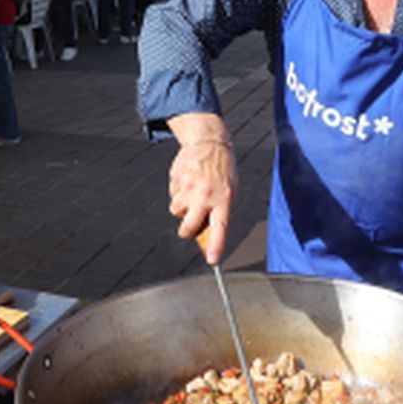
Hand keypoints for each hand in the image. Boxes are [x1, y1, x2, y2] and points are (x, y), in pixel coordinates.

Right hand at [170, 138, 236, 263]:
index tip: (213, 261)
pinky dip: (178, 192)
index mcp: (224, 200)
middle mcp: (206, 195)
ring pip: (176, 211)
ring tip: (193, 193)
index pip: (220, 228)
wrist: (210, 142)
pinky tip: (188, 181)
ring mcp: (189, 187)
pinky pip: (172, 195)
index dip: (216, 247)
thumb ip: (219, 212)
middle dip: (186, 231)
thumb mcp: (230, 192)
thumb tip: (204, 235)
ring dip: (182, 207)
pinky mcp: (177, 179)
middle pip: (188, 227)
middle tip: (189, 226)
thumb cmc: (223, 171)